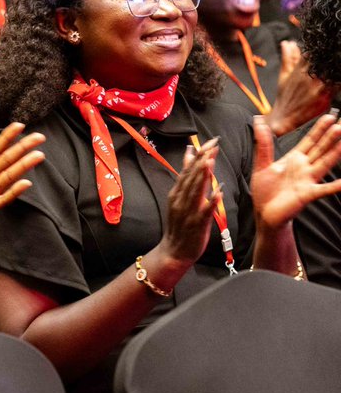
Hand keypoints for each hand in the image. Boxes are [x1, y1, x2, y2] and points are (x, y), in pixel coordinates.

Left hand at [0, 123, 44, 243]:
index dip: (6, 138)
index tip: (19, 125)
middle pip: (8, 160)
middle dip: (23, 148)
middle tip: (40, 136)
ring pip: (9, 176)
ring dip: (24, 166)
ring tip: (39, 155)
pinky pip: (3, 198)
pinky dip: (14, 191)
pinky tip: (26, 183)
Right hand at [159, 139, 220, 264]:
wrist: (174, 251)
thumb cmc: (180, 225)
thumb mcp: (179, 198)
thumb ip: (186, 176)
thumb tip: (189, 153)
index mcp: (177, 192)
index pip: (188, 169)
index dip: (199, 155)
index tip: (211, 142)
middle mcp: (181, 199)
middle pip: (192, 176)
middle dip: (203, 159)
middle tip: (213, 144)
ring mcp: (188, 211)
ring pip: (196, 190)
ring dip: (203, 175)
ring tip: (210, 160)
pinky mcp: (196, 224)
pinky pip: (205, 211)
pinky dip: (211, 201)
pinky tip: (218, 192)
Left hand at [252, 112, 340, 230]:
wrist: (264, 214)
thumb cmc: (265, 191)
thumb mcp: (262, 164)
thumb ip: (263, 144)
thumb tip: (258, 121)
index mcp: (294, 159)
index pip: (310, 141)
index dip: (319, 129)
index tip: (329, 116)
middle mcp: (304, 168)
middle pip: (320, 149)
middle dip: (331, 137)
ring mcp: (307, 180)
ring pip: (324, 163)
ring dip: (335, 153)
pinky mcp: (307, 194)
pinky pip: (324, 189)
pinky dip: (337, 185)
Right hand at [269, 42, 334, 135]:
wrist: (284, 117)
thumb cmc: (286, 96)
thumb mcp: (284, 75)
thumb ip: (288, 57)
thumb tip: (287, 43)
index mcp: (299, 68)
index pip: (313, 52)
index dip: (322, 47)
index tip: (329, 44)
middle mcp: (309, 75)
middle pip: (325, 59)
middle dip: (332, 54)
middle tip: (337, 51)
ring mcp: (317, 85)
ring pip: (333, 70)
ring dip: (336, 65)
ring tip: (339, 60)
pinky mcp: (325, 95)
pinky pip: (337, 84)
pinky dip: (338, 79)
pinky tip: (339, 76)